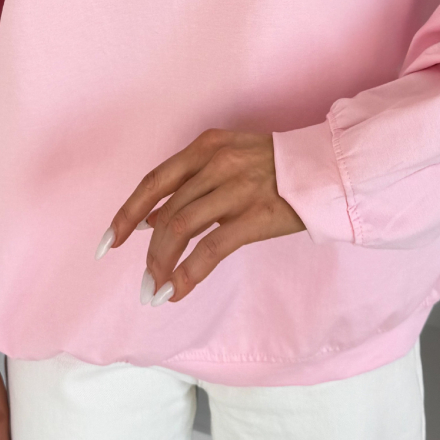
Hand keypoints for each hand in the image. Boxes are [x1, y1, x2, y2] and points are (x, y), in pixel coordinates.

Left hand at [99, 129, 304, 304]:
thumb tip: (151, 220)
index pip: (154, 182)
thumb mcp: (230, 161)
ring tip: (156, 290)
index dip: (126, 214)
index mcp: (207, 147)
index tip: (110, 242)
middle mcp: (216, 164)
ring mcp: (236, 188)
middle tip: (144, 281)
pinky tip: (176, 292)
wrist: (330, 168)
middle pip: (166, 212)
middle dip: (149, 252)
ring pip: (181, 230)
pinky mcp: (257, 215)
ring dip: (162, 265)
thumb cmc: (279, 169)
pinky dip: (188, 273)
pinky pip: (211, 248)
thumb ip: (193, 185)